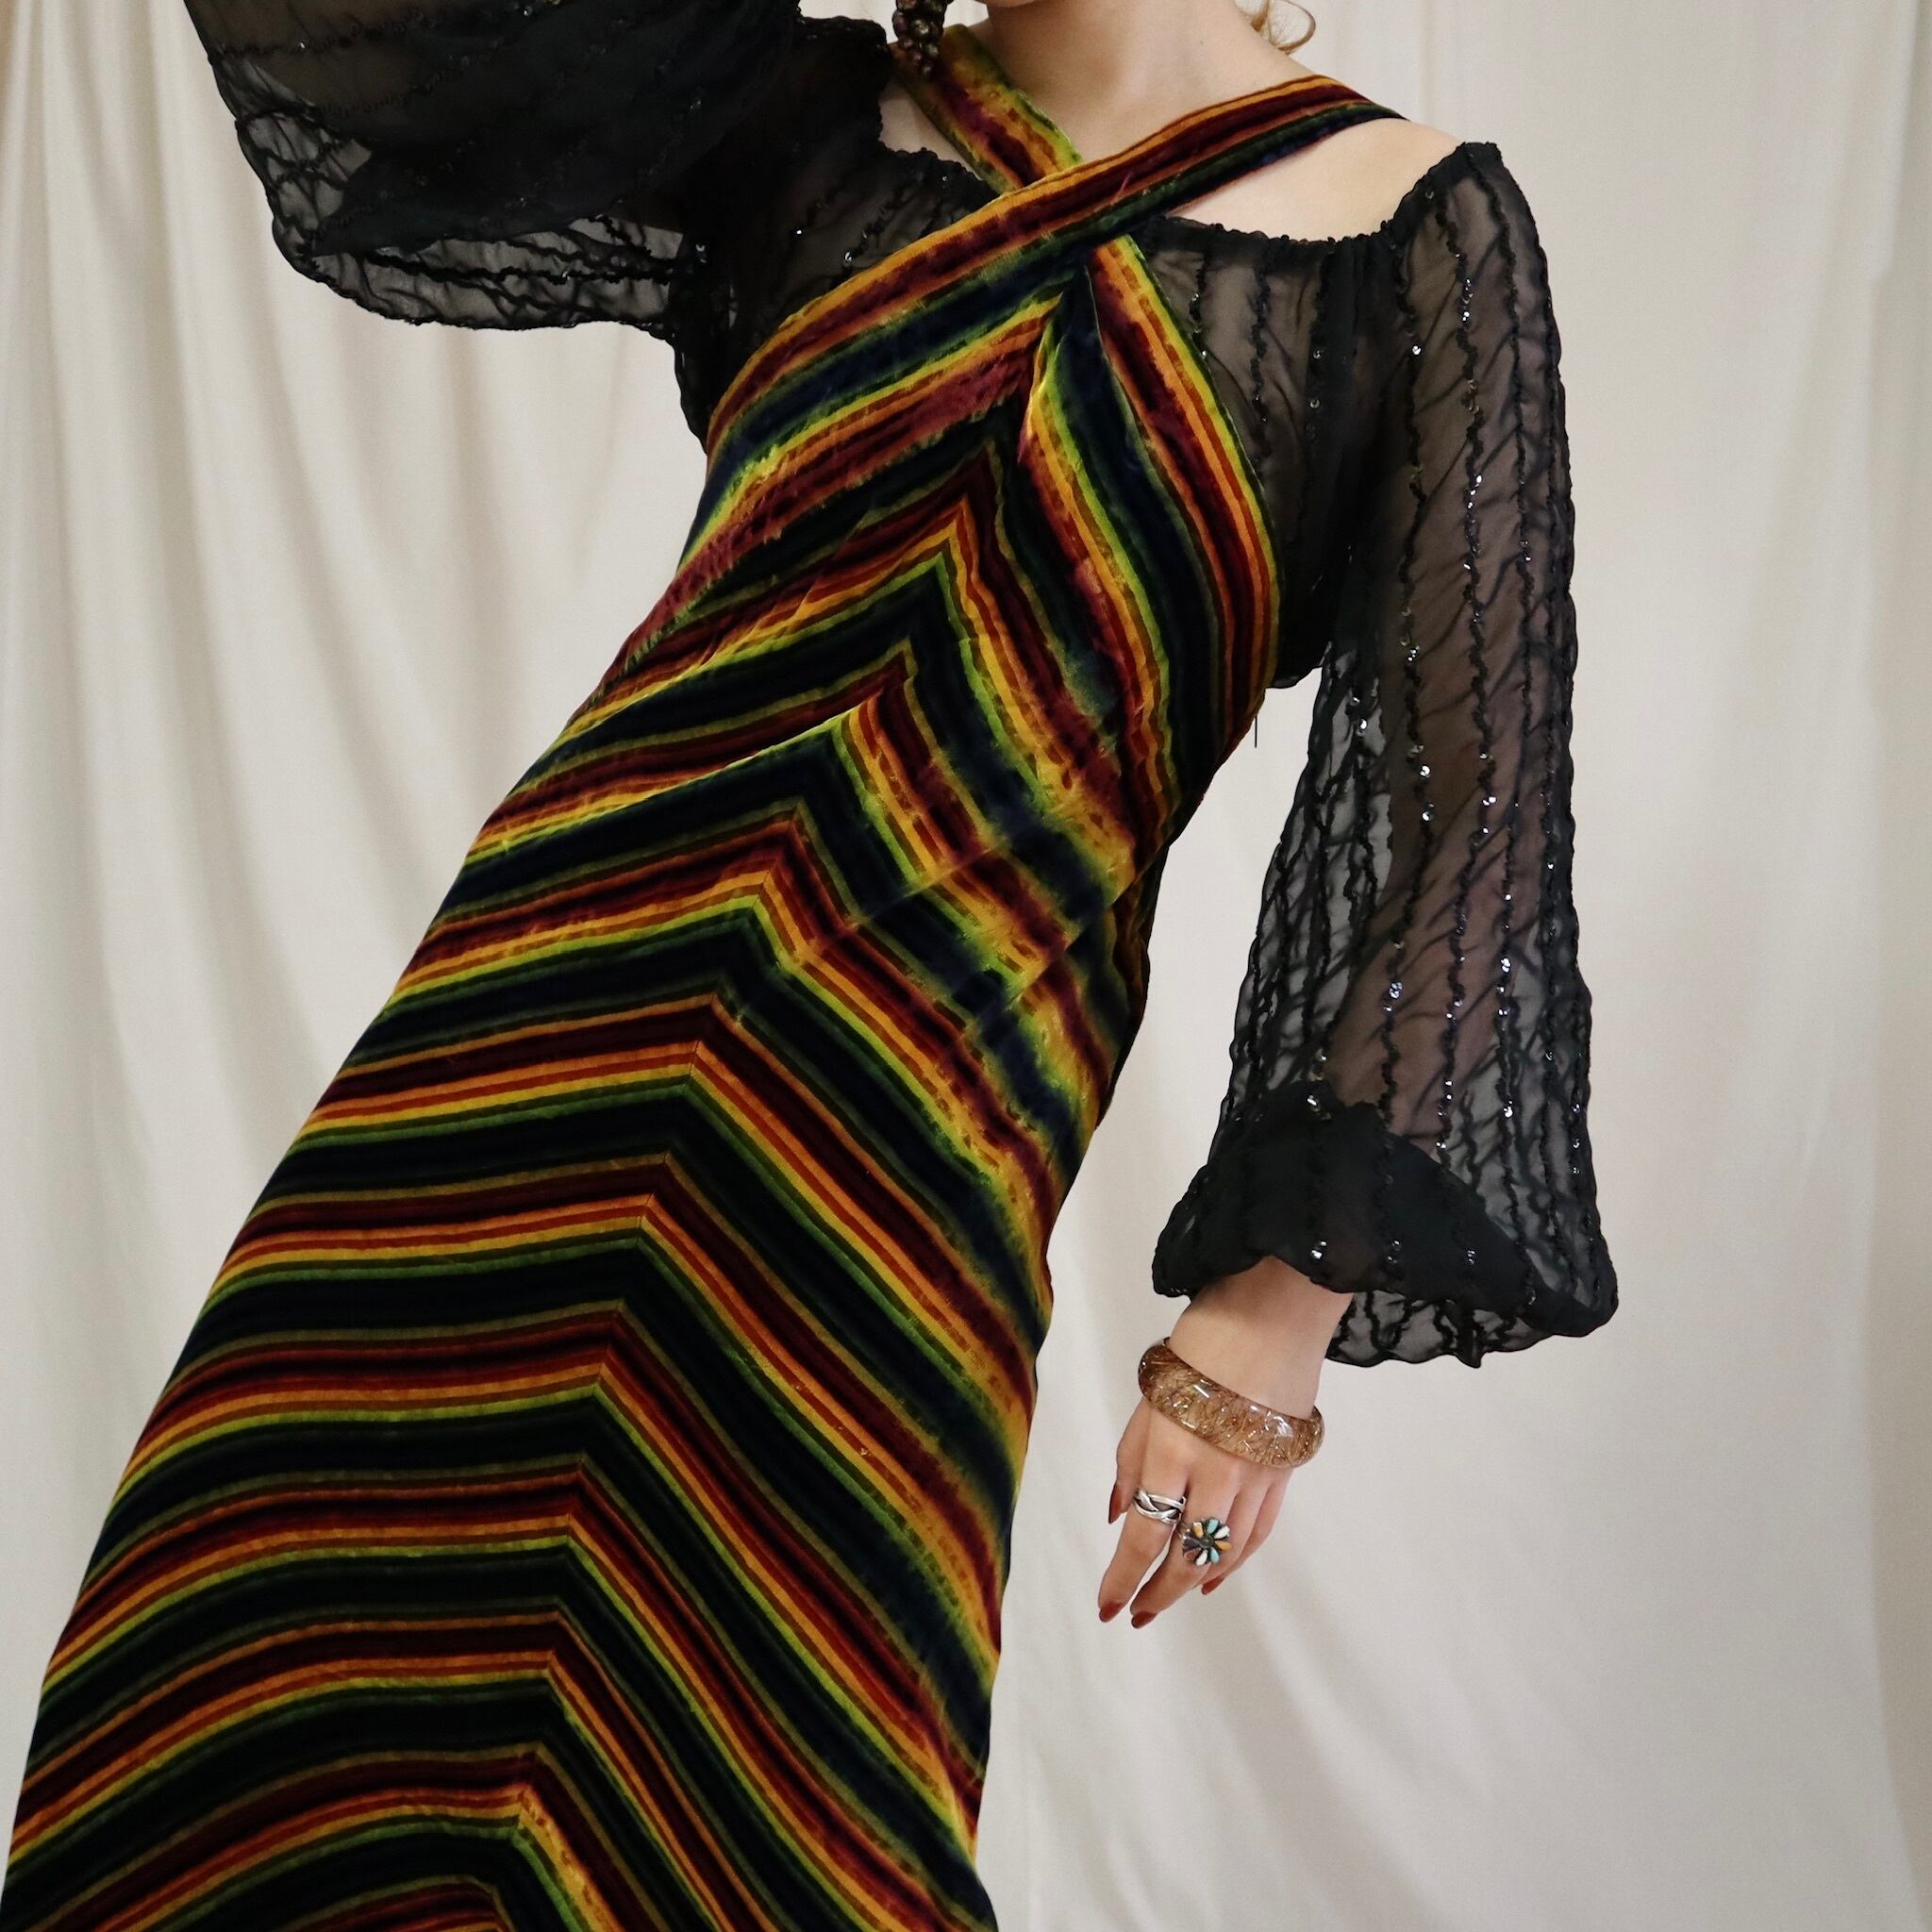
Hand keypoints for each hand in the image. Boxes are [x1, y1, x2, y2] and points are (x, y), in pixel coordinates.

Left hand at [1098, 1256, 1347, 1627]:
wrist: (1276, 1311)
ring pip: (1226, 1552)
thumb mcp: (1150, 1394)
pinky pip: (1259, 1531)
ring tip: (1170, 1599)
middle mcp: (1216, 1474)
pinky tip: (1217, 1574)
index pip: (1144, 1535)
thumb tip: (1119, 1516)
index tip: (1106, 1607)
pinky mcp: (1284, 1471)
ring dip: (1194, 1583)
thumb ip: (1131, 1459)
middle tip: (1137, 1613)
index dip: (1122, 1578)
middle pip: (1187, 1555)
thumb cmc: (1203, 1342)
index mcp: (1172, 1451)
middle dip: (1158, 1593)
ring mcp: (1256, 1476)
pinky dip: (1237, 1560)